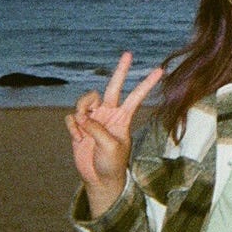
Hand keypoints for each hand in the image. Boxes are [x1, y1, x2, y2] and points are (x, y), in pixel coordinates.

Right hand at [65, 52, 162, 215]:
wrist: (99, 178)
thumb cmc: (111, 164)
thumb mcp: (110, 147)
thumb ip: (97, 129)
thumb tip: (83, 117)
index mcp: (123, 118)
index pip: (136, 96)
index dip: (146, 84)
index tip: (160, 71)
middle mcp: (109, 114)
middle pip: (113, 86)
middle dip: (121, 70)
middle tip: (128, 53)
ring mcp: (94, 118)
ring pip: (85, 100)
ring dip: (82, 110)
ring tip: (84, 128)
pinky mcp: (79, 126)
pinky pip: (71, 117)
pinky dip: (72, 127)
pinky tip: (78, 138)